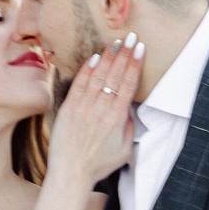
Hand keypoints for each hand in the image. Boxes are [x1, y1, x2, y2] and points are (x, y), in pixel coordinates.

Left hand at [50, 34, 143, 184]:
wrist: (71, 173)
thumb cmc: (99, 164)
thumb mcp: (126, 150)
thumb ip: (129, 127)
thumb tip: (129, 108)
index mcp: (117, 118)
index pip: (128, 84)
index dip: (134, 64)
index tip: (140, 48)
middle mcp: (101, 109)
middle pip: (115, 75)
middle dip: (124, 54)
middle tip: (131, 36)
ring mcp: (83, 108)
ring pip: (98, 76)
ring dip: (108, 57)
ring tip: (115, 42)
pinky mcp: (68, 109)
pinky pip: (78, 84)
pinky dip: (86, 70)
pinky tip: (95, 57)